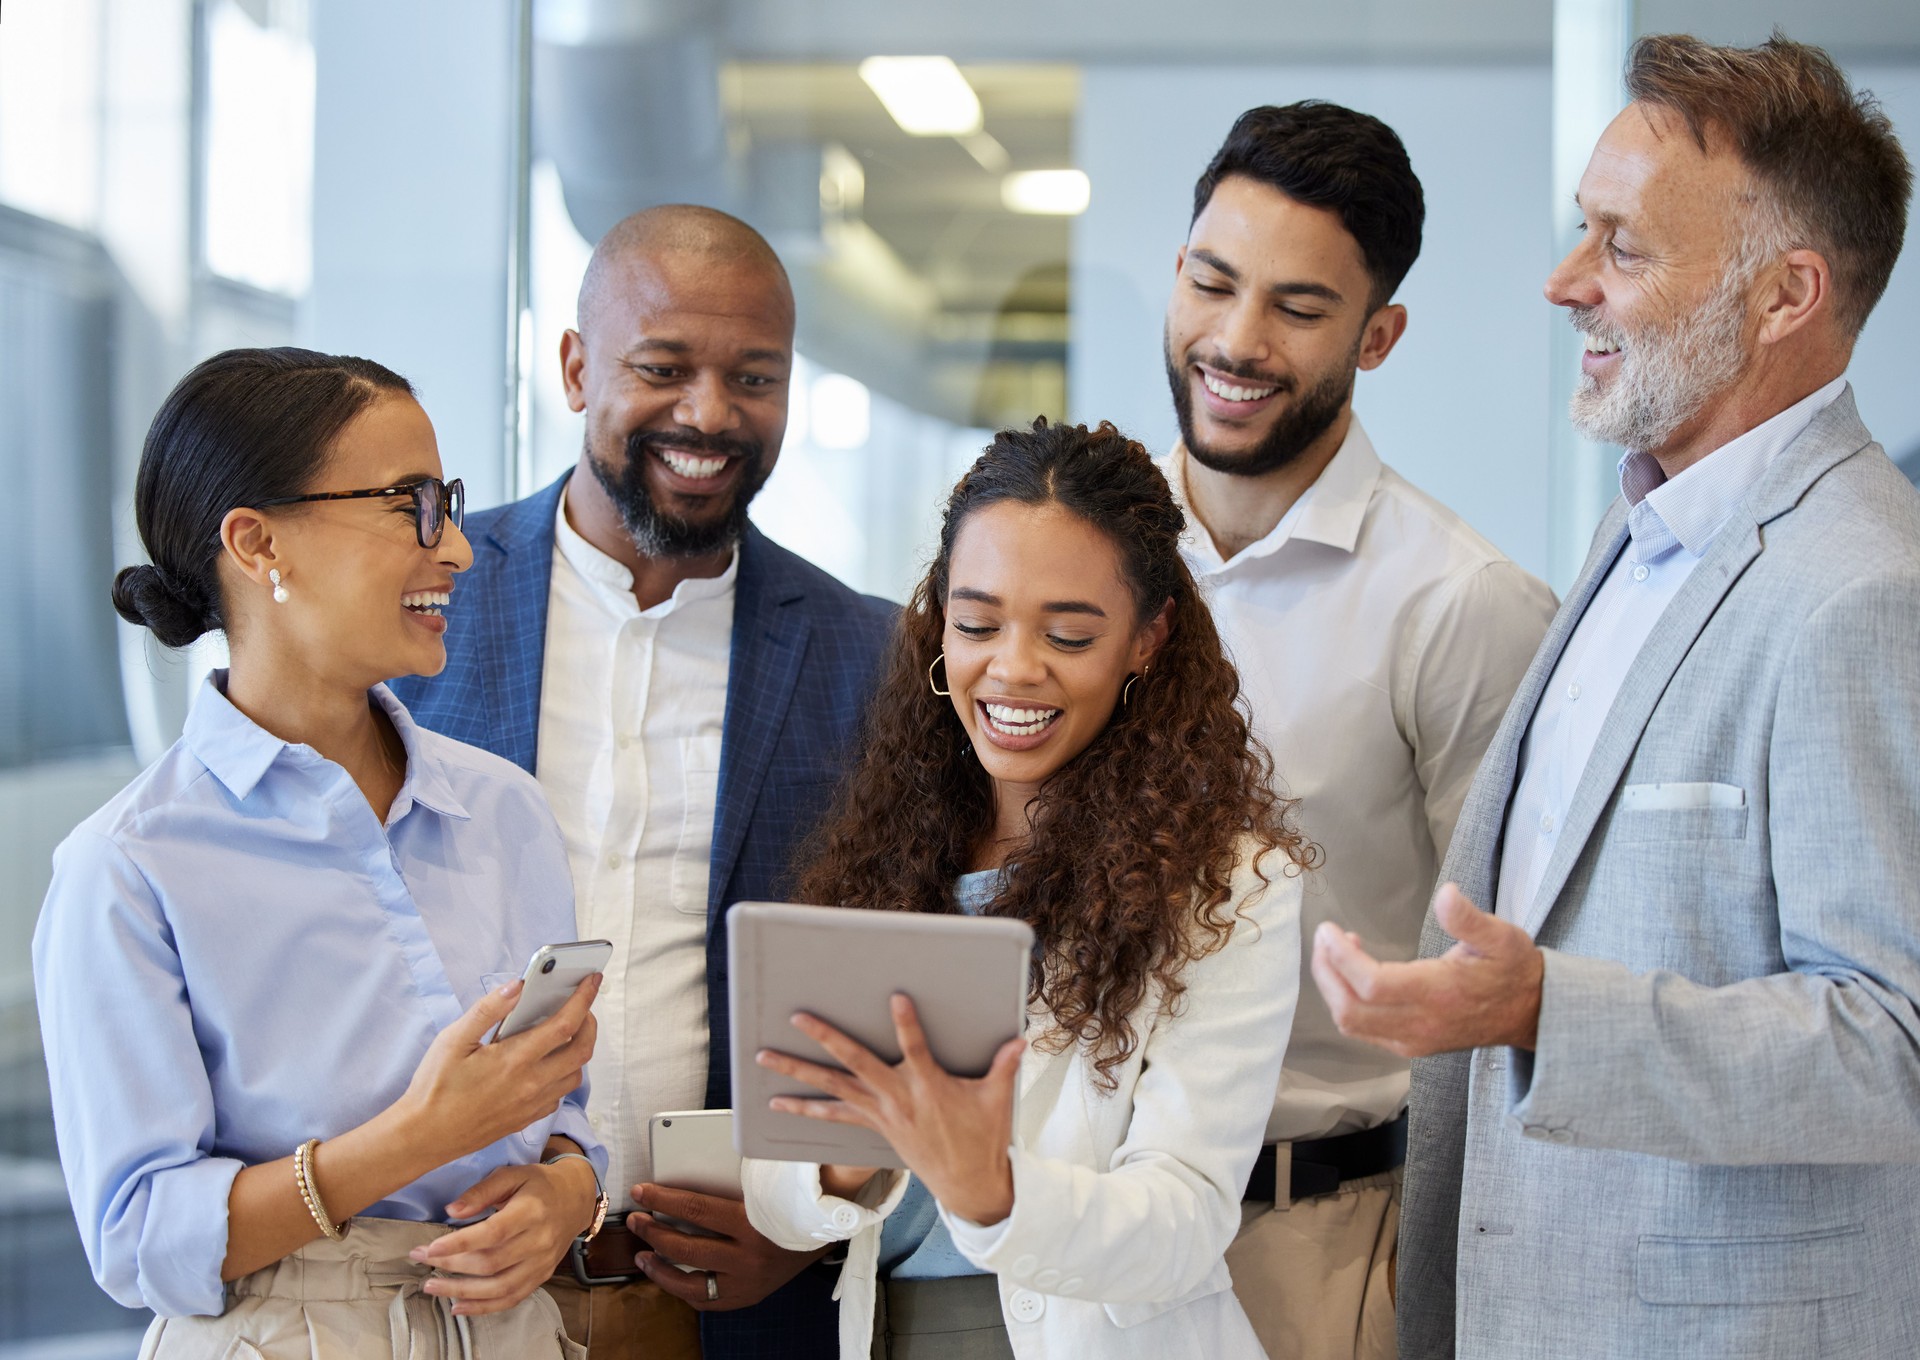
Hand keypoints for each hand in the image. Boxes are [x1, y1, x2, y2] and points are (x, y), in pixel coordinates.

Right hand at [393, 975, 599, 1165]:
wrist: (424, 1136)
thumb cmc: (435, 1087)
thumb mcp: (453, 1040)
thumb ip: (488, 1009)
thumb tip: (518, 986)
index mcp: (515, 1059)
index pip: (566, 1024)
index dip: (584, 999)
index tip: (592, 980)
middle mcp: (531, 1084)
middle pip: (582, 1050)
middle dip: (590, 1022)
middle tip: (582, 1005)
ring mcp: (532, 1105)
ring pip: (575, 1075)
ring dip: (577, 1050)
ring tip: (564, 1033)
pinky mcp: (526, 1119)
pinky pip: (559, 1095)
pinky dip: (562, 1076)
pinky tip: (545, 1065)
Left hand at [411, 1159, 597, 1315]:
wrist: (575, 1199)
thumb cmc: (538, 1184)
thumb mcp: (511, 1175)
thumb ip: (481, 1192)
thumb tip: (451, 1211)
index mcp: (531, 1211)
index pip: (492, 1233)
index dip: (458, 1243)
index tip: (429, 1248)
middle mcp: (539, 1241)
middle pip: (491, 1263)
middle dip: (451, 1265)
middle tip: (421, 1261)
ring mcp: (541, 1263)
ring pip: (498, 1287)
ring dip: (461, 1291)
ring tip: (432, 1286)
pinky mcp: (541, 1277)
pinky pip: (511, 1299)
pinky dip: (483, 1307)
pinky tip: (458, 1306)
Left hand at [626, 1185, 826, 1310]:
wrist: (825, 1234)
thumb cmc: (792, 1203)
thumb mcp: (764, 1187)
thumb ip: (729, 1181)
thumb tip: (686, 1170)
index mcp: (752, 1223)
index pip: (695, 1210)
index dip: (662, 1200)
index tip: (640, 1192)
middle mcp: (747, 1258)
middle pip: (685, 1247)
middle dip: (652, 1232)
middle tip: (635, 1219)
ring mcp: (746, 1283)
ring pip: (689, 1283)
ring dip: (659, 1268)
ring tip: (642, 1254)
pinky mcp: (747, 1297)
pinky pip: (706, 1300)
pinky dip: (683, 1289)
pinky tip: (669, 1277)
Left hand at [756, 994, 1024, 1225]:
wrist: (967, 1184)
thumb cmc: (983, 1137)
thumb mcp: (998, 1101)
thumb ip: (1004, 1066)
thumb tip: (1019, 1037)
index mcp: (929, 1087)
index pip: (916, 1048)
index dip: (907, 1023)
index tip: (896, 996)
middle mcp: (897, 1098)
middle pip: (855, 1063)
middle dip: (826, 1038)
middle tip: (799, 1016)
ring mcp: (881, 1113)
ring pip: (832, 1087)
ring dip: (797, 1072)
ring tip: (765, 1056)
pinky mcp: (874, 1126)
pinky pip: (832, 1115)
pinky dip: (804, 1108)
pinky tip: (777, 1101)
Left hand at [1312, 883, 1543, 1056]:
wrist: (1530, 1014)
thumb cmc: (1512, 971)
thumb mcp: (1502, 937)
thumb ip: (1469, 918)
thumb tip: (1446, 894)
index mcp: (1439, 994)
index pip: (1372, 985)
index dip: (1341, 957)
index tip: (1329, 929)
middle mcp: (1421, 1024)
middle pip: (1350, 1010)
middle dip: (1326, 972)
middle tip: (1324, 938)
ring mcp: (1413, 1039)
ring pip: (1351, 1022)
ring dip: (1332, 986)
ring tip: (1337, 950)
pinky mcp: (1409, 1045)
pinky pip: (1363, 1029)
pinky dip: (1346, 1001)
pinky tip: (1354, 972)